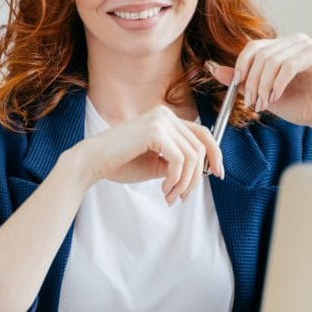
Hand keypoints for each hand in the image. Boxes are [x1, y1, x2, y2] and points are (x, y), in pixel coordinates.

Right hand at [75, 105, 224, 204]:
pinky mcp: (155, 131)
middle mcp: (165, 114)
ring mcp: (160, 120)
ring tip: (170, 196)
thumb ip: (178, 163)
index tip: (218, 174)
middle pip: (200, 147)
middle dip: (195, 177)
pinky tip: (164, 188)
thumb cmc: (120, 163)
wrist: (93, 162)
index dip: (215, 154)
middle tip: (182, 196)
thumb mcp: (156, 164)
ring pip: (192, 156)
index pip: (202, 133)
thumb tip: (201, 171)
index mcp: (165, 118)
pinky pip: (180, 160)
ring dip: (184, 183)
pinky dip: (176, 179)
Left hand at [211, 33, 311, 131]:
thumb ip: (242, 80)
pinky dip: (277, 84)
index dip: (241, 66)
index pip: (253, 48)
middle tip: (251, 102)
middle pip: (260, 53)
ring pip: (272, 60)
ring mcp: (308, 45)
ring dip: (263, 86)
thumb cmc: (300, 106)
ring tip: (264, 104)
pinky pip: (288, 65)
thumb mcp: (264, 93)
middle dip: (251, 81)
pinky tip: (276, 97)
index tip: (238, 88)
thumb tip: (214, 69)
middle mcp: (295, 41)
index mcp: (283, 46)